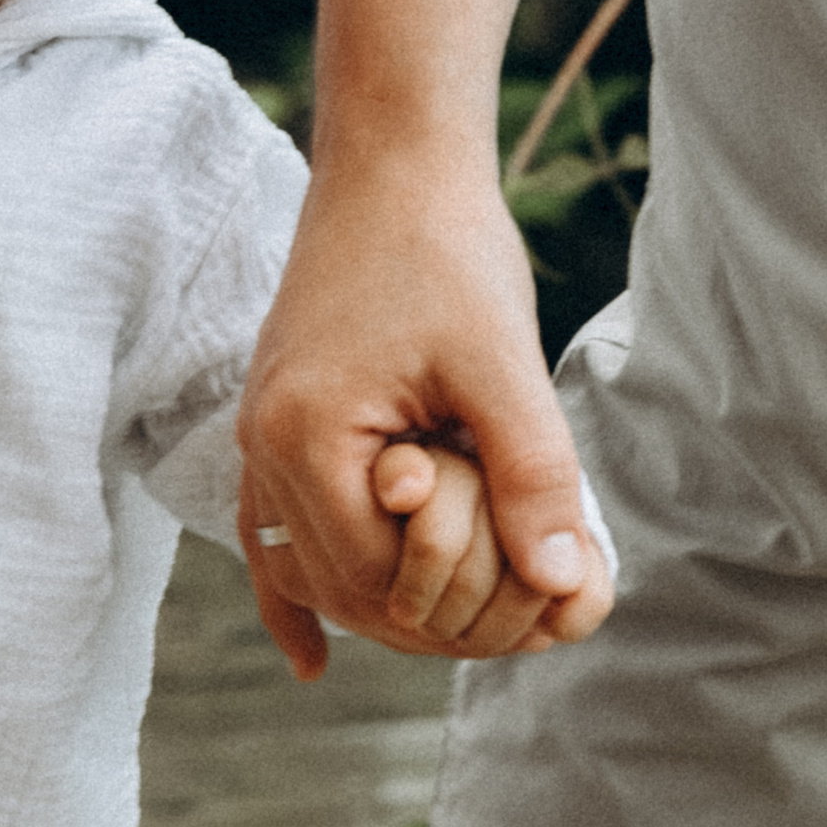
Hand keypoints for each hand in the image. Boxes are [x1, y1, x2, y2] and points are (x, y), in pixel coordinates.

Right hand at [236, 146, 615, 681]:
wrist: (393, 164)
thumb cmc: (447, 250)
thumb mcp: (504, 362)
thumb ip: (532, 474)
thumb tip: (563, 588)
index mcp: (308, 437)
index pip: (377, 582)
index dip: (464, 607)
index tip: (549, 604)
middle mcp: (264, 449)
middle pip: (345, 593)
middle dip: (439, 616)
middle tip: (535, 622)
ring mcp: (262, 440)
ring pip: (316, 576)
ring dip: (393, 606)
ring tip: (481, 627)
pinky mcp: (279, 427)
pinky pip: (272, 539)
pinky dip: (296, 601)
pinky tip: (311, 663)